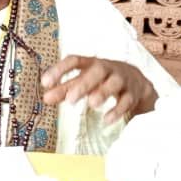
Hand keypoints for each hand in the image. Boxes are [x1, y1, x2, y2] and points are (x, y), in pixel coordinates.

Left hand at [40, 55, 157, 123]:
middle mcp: (107, 68)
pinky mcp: (132, 93)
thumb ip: (65, 89)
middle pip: (97, 71)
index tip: (45, 83)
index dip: (60, 69)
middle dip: (83, 84)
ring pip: (114, 82)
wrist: (136, 80)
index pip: (74, 60)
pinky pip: (127, 100)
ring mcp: (121, 80)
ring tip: (92, 104)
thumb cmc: (102, 79)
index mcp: (90, 63)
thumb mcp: (83, 80)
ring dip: (103, 92)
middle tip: (70, 100)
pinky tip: (107, 120)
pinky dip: (118, 110)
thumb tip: (45, 99)